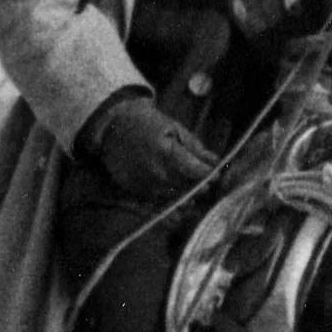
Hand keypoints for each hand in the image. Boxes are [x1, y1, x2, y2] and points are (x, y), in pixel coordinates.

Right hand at [82, 91, 220, 202]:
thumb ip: (196, 148)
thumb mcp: (175, 129)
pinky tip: (179, 207)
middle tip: (208, 184)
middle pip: (187, 188)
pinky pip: (158, 205)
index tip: (217, 175)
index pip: (195, 172)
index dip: (209, 175)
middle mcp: (155, 172)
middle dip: (200, 187)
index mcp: (166, 152)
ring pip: (174, 199)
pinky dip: (171, 206)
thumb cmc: (148, 124)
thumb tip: (217, 162)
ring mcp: (144, 184)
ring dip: (187, 198)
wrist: (114, 127)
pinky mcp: (135, 191)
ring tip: (194, 193)